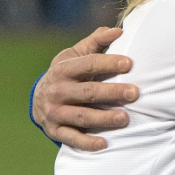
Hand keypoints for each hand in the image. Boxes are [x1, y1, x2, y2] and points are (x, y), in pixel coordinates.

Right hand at [32, 26, 138, 150]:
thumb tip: (118, 30)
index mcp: (63, 69)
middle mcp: (57, 91)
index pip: (88, 65)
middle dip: (111, 92)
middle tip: (135, 93)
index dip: (108, 63)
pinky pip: (71, 138)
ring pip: (81, 116)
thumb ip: (97, 41)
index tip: (129, 63)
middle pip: (87, 92)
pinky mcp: (55, 130)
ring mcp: (54, 112)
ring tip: (125, 118)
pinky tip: (104, 144)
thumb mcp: (77, 54)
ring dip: (104, 118)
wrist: (39, 97)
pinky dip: (87, 143)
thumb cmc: (68, 71)